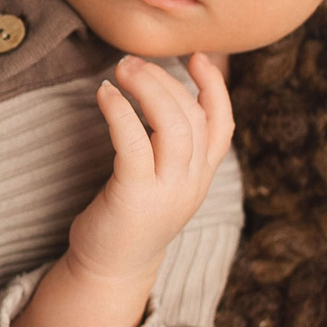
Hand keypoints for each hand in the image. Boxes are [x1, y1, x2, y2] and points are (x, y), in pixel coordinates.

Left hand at [11, 53, 234, 326]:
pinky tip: (105, 94)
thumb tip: (160, 96)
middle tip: (132, 61)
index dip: (215, 87)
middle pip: (194, 118)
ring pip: (174, 126)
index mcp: (200, 178)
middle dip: (166, 80)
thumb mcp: (161, 181)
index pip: (222, 125)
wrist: (109, 270)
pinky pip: (135, 143)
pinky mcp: (135, 196)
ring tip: (121, 70)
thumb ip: (168, 147)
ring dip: (148, 88)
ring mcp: (167, 192)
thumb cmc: (127, 216)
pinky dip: (121, 111)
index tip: (197, 56)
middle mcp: (191, 184)